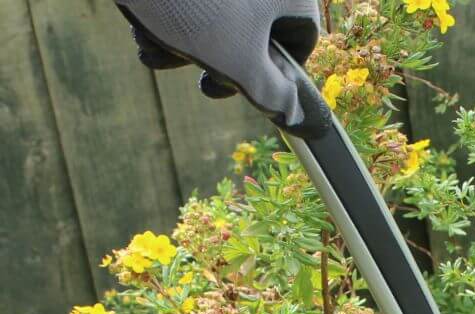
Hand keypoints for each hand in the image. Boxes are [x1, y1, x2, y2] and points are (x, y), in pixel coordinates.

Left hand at [115, 0, 328, 136]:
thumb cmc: (197, 8)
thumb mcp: (240, 64)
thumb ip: (272, 94)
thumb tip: (294, 113)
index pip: (301, 39)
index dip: (278, 72)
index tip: (248, 87)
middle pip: (255, 29)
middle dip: (220, 60)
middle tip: (200, 78)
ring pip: (219, 13)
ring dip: (188, 44)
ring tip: (155, 51)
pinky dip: (176, 15)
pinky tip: (143, 29)